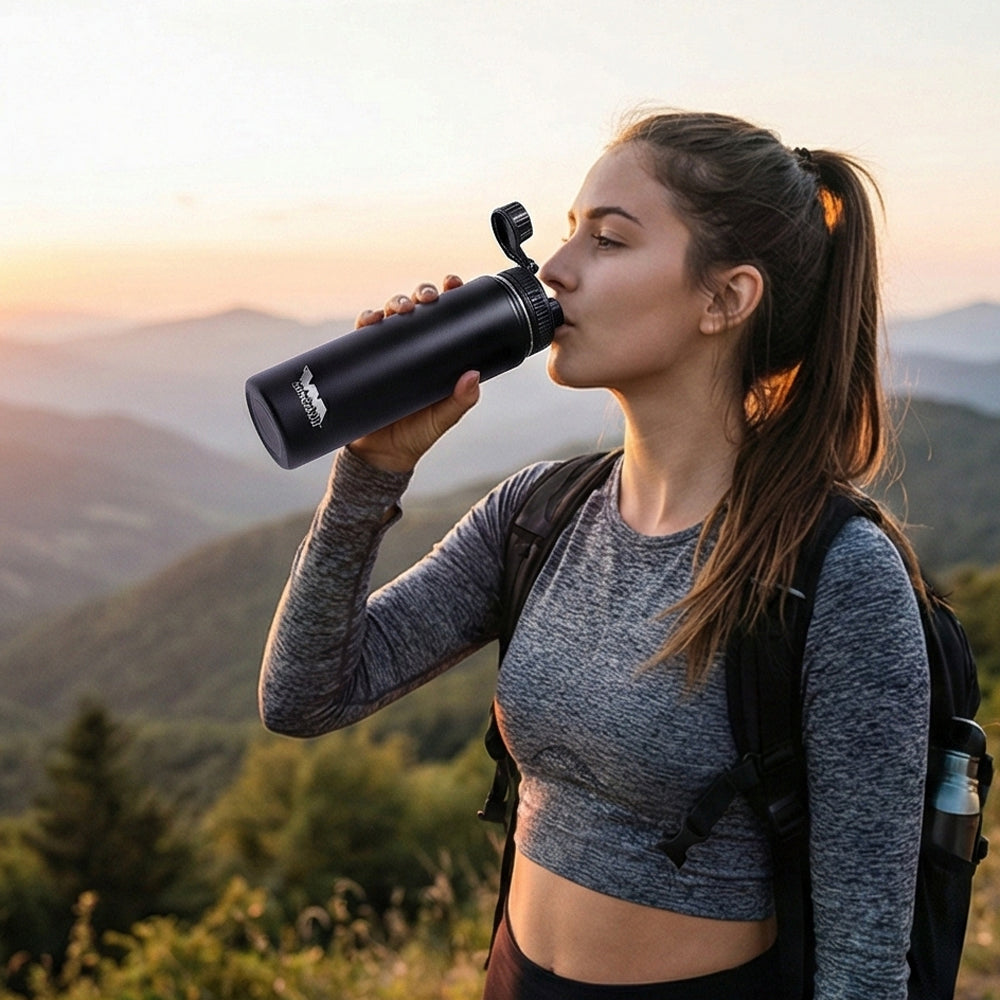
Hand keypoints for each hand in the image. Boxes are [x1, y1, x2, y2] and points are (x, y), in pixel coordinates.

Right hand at [347, 276, 479, 472]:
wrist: (380, 456)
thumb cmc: (415, 437)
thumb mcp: (442, 419)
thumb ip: (459, 401)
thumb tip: (473, 376)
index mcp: (435, 356)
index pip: (444, 319)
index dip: (449, 297)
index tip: (453, 284)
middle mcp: (412, 349)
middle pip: (417, 309)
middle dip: (421, 294)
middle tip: (427, 298)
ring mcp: (387, 352)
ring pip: (391, 315)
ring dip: (396, 302)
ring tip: (401, 308)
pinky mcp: (364, 359)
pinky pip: (363, 333)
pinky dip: (367, 320)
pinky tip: (372, 318)